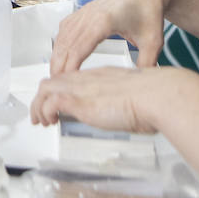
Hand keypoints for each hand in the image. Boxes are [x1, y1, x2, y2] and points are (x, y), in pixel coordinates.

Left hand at [29, 66, 198, 132]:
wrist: (159, 95)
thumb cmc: (157, 99)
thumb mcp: (138, 100)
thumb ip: (129, 104)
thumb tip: (132, 117)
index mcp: (102, 76)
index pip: (71, 78)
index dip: (61, 91)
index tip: (58, 106)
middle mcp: (89, 79)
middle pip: (53, 81)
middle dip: (43, 98)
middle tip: (42, 116)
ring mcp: (82, 88)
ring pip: (46, 89)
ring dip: (39, 106)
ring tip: (41, 122)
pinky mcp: (79, 99)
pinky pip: (50, 102)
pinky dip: (45, 111)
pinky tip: (49, 122)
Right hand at [50, 0, 170, 73]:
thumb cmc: (149, 11)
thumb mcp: (153, 41)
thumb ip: (146, 64)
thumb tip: (139, 85)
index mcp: (104, 21)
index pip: (79, 47)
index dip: (70, 66)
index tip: (66, 83)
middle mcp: (90, 14)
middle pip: (66, 43)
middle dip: (58, 65)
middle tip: (56, 87)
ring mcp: (84, 11)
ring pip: (62, 36)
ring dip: (56, 55)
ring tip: (55, 75)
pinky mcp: (84, 11)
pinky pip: (65, 28)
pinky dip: (59, 43)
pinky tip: (59, 55)